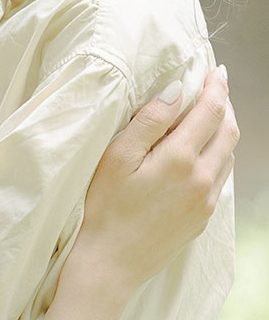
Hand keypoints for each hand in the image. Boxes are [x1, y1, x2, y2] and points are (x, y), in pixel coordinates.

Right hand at [51, 66, 237, 319]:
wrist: (109, 262)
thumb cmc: (104, 205)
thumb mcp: (117, 155)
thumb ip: (149, 121)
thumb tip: (177, 91)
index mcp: (181, 159)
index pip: (210, 112)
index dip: (216, 87)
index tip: (217, 69)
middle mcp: (203, 180)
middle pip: (228, 132)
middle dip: (225, 104)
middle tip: (216, 85)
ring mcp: (205, 202)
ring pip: (228, 155)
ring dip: (224, 129)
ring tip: (210, 112)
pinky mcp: (201, 218)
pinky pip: (221, 177)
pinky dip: (219, 154)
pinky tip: (203, 150)